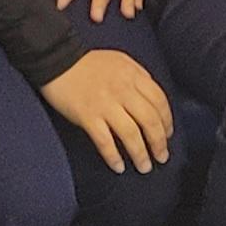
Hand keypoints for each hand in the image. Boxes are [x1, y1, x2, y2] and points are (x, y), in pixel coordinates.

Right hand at [40, 50, 173, 173]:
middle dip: (159, 142)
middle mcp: (123, 90)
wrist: (56, 58)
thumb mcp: (121, 62)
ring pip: (130, 134)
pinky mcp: (87, 116)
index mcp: (134, 75)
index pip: (159, 101)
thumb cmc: (89, 63)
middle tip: (162, 157)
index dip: (167, 121)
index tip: (168, 135)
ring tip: (144, 166)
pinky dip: (113, 156)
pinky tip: (118, 167)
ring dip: (140, 154)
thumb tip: (152, 102)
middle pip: (149, 120)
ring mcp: (105, 104)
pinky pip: (105, 141)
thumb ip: (138, 79)